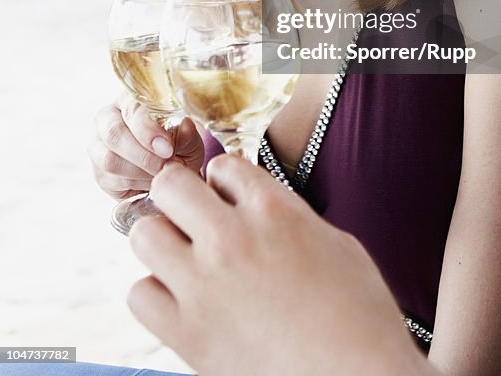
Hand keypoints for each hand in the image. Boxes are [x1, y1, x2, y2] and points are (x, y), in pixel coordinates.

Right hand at [88, 94, 204, 199]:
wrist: (169, 172)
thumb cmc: (179, 147)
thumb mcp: (189, 140)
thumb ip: (187, 135)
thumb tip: (186, 126)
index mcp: (130, 100)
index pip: (132, 108)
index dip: (148, 129)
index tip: (167, 148)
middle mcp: (107, 118)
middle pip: (113, 133)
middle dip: (142, 153)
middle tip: (165, 165)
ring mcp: (98, 145)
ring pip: (109, 159)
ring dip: (140, 171)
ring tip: (162, 173)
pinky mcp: (98, 172)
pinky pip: (111, 180)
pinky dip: (135, 184)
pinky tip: (151, 181)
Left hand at [128, 158, 432, 375]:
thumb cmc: (361, 315)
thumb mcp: (336, 243)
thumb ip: (289, 215)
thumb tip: (260, 208)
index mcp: (273, 209)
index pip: (222, 166)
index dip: (225, 184)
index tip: (232, 205)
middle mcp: (231, 238)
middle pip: (168, 185)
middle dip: (179, 198)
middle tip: (195, 222)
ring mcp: (205, 286)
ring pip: (143, 235)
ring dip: (161, 243)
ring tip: (184, 262)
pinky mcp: (188, 335)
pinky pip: (139, 295)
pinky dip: (155, 295)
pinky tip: (182, 302)